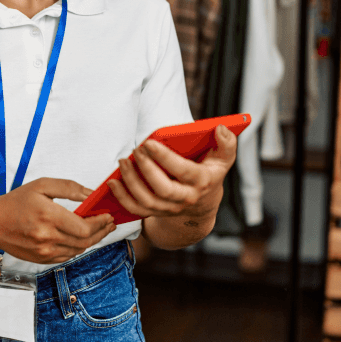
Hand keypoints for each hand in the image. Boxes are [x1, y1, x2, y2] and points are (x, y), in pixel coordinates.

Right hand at [0, 178, 116, 264]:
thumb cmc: (16, 202)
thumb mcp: (42, 186)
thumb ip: (69, 188)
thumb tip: (91, 194)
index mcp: (48, 216)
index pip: (84, 227)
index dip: (100, 223)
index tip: (108, 216)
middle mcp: (47, 237)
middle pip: (85, 241)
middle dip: (101, 232)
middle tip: (109, 223)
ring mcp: (44, 251)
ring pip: (78, 250)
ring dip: (91, 240)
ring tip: (99, 229)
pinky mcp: (41, 259)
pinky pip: (67, 256)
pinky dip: (78, 247)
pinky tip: (81, 238)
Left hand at [107, 125, 237, 222]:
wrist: (203, 204)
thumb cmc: (210, 173)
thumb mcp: (224, 159)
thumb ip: (227, 144)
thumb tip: (221, 128)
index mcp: (202, 182)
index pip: (183, 171)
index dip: (165, 158)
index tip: (149, 142)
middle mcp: (186, 198)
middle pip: (163, 189)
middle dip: (146, 169)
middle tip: (135, 150)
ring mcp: (170, 208)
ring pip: (147, 201)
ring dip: (132, 182)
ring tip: (123, 161)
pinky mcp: (156, 213)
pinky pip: (136, 210)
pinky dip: (122, 198)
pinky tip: (113, 181)